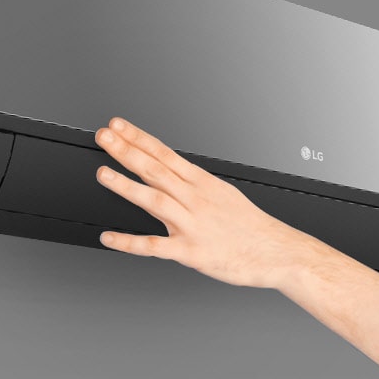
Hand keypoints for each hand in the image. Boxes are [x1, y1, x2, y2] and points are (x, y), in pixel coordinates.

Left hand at [94, 117, 313, 288]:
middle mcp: (195, 200)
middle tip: (104, 137)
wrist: (275, 251)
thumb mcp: (224, 193)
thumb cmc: (251, 226)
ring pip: (155, 201)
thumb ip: (193, 185)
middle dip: (126, 151)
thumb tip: (171, 172)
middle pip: (156, 169)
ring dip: (127, 186)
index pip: (164, 153)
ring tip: (104, 174)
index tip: (118, 126)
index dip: (138, 138)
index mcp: (202, 183)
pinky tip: (110, 237)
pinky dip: (130, 243)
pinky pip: (155, 247)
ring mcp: (192, 225)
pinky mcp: (191, 252)